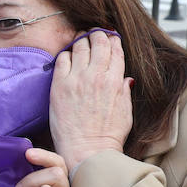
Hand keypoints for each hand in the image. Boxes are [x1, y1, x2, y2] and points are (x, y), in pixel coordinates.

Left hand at [49, 31, 132, 171]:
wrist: (87, 152)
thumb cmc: (107, 136)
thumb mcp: (126, 112)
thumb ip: (125, 91)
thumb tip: (126, 79)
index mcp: (115, 81)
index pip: (115, 50)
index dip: (112, 39)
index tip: (109, 36)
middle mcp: (97, 76)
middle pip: (98, 42)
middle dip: (97, 35)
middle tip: (94, 34)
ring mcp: (77, 79)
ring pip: (80, 46)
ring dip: (81, 39)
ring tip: (80, 39)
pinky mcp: (60, 85)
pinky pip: (62, 59)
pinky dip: (66, 54)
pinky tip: (67, 56)